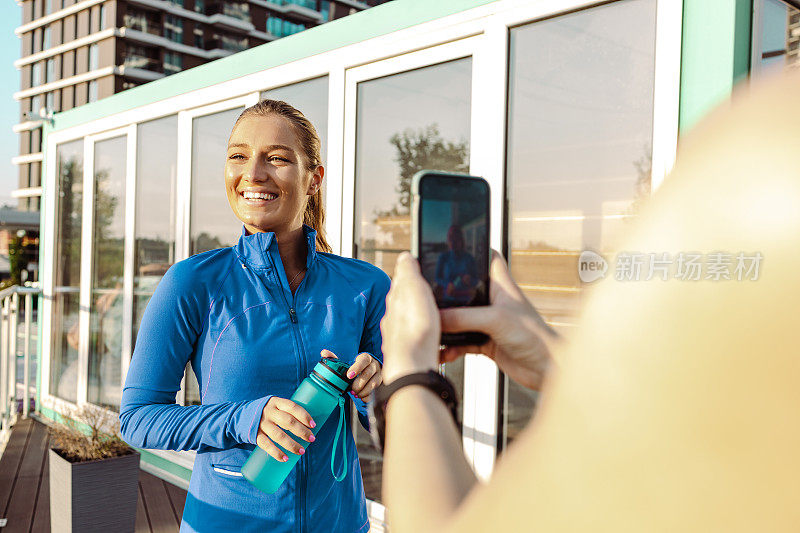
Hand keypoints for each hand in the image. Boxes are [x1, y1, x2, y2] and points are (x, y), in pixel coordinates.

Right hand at [256, 397, 315, 461]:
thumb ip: (287, 412)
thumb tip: (308, 426)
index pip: (293, 407)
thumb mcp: (275, 406)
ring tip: (301, 451)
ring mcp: (261, 423)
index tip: (313, 425)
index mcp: (276, 402)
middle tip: (311, 439)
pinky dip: (277, 453)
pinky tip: (285, 458)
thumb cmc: (267, 413)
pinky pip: (267, 445)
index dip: (304, 416)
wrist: (241, 416)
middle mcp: (269, 412)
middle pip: (288, 421)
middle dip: (301, 431)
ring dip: (292, 445)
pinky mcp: (255, 435)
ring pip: (279, 435)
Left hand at [321, 349, 381, 400]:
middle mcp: (374, 365)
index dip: (356, 368)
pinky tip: (361, 397)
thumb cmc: (355, 367)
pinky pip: (376, 392)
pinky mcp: (381, 384)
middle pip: (368, 374)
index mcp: (365, 358)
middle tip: (351, 389)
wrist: (369, 372)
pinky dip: (367, 396)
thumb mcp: (346, 362)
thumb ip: (334, 358)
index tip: (349, 375)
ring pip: (374, 384)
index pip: (363, 361)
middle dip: (358, 384)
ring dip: (363, 391)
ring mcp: (379, 374)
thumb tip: (324, 353)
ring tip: (355, 394)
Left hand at [380, 252, 440, 383]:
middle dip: (413, 296)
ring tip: (431, 313)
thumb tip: (404, 256)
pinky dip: (421, 333)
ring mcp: (399, 334)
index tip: (418, 271)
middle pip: (403, 301)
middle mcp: (394, 316)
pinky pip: (414, 337)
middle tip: (427, 292)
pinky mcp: (407, 350)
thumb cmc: (415, 328)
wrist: (413, 365)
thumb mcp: (414, 288)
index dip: (411, 276)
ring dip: (418, 316)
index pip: (401, 281)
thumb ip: (408, 271)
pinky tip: (429, 336)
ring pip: (408, 320)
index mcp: (396, 298)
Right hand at [440, 251, 559, 390]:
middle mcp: (493, 301)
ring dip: (446, 325)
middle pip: (464, 290)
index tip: (450, 247)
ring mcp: (488, 322)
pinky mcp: (485, 342)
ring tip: (432, 328)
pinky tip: (445, 352)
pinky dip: (451, 347)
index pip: (487, 258)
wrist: (547, 369)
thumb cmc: (536, 338)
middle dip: (446, 294)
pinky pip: (461, 341)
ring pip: (459, 318)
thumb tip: (437, 317)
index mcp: (500, 285)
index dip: (472, 250)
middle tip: (427, 296)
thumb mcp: (495, 320)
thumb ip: (464, 317)